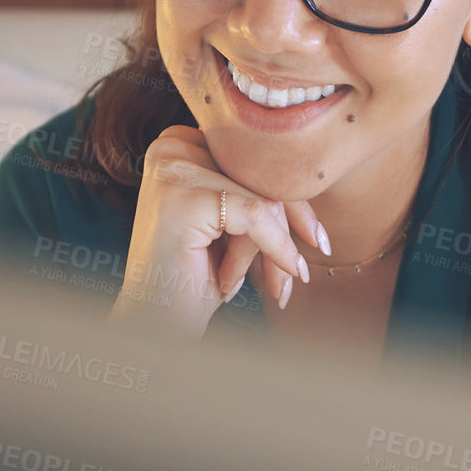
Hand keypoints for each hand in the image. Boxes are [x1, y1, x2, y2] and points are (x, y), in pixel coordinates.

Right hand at [109, 124, 330, 338]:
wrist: (155, 326)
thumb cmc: (195, 276)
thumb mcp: (231, 224)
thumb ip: (255, 189)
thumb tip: (313, 174)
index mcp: (180, 143)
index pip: (254, 161)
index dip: (290, 202)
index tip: (315, 239)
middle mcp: (170, 147)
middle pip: (260, 176)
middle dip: (288, 229)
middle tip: (299, 273)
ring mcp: (172, 170)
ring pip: (262, 197)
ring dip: (273, 249)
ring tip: (268, 287)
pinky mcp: (183, 198)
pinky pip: (256, 215)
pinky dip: (273, 251)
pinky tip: (269, 286)